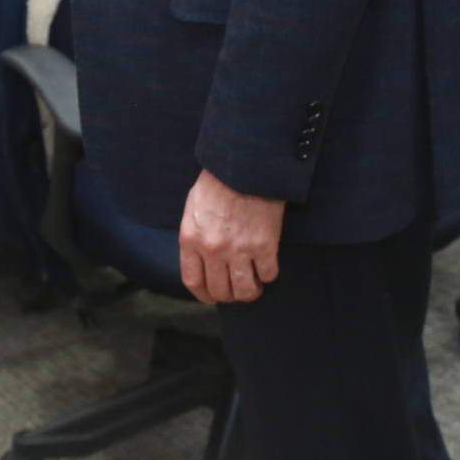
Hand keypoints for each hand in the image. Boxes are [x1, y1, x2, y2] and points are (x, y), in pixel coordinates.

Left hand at [177, 169, 283, 304]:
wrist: (245, 164)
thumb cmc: (218, 182)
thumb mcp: (193, 208)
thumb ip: (194, 237)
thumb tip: (200, 261)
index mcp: (191, 240)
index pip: (194, 282)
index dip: (205, 295)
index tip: (214, 296)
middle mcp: (212, 249)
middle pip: (220, 291)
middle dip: (230, 295)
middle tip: (238, 288)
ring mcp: (238, 249)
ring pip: (245, 291)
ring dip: (250, 292)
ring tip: (255, 284)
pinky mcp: (264, 245)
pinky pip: (268, 275)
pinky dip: (268, 275)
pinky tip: (267, 265)